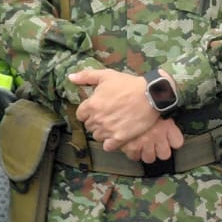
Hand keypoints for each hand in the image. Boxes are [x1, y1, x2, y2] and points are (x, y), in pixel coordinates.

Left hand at [69, 68, 183, 155]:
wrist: (150, 95)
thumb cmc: (128, 84)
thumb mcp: (106, 75)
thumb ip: (86, 76)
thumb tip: (70, 77)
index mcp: (92, 105)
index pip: (80, 115)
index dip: (88, 112)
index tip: (97, 109)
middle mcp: (97, 119)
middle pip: (89, 126)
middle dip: (96, 121)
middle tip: (107, 115)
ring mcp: (108, 130)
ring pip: (97, 136)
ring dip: (103, 132)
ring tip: (113, 124)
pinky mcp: (119, 138)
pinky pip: (107, 146)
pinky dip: (110, 143)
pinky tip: (116, 135)